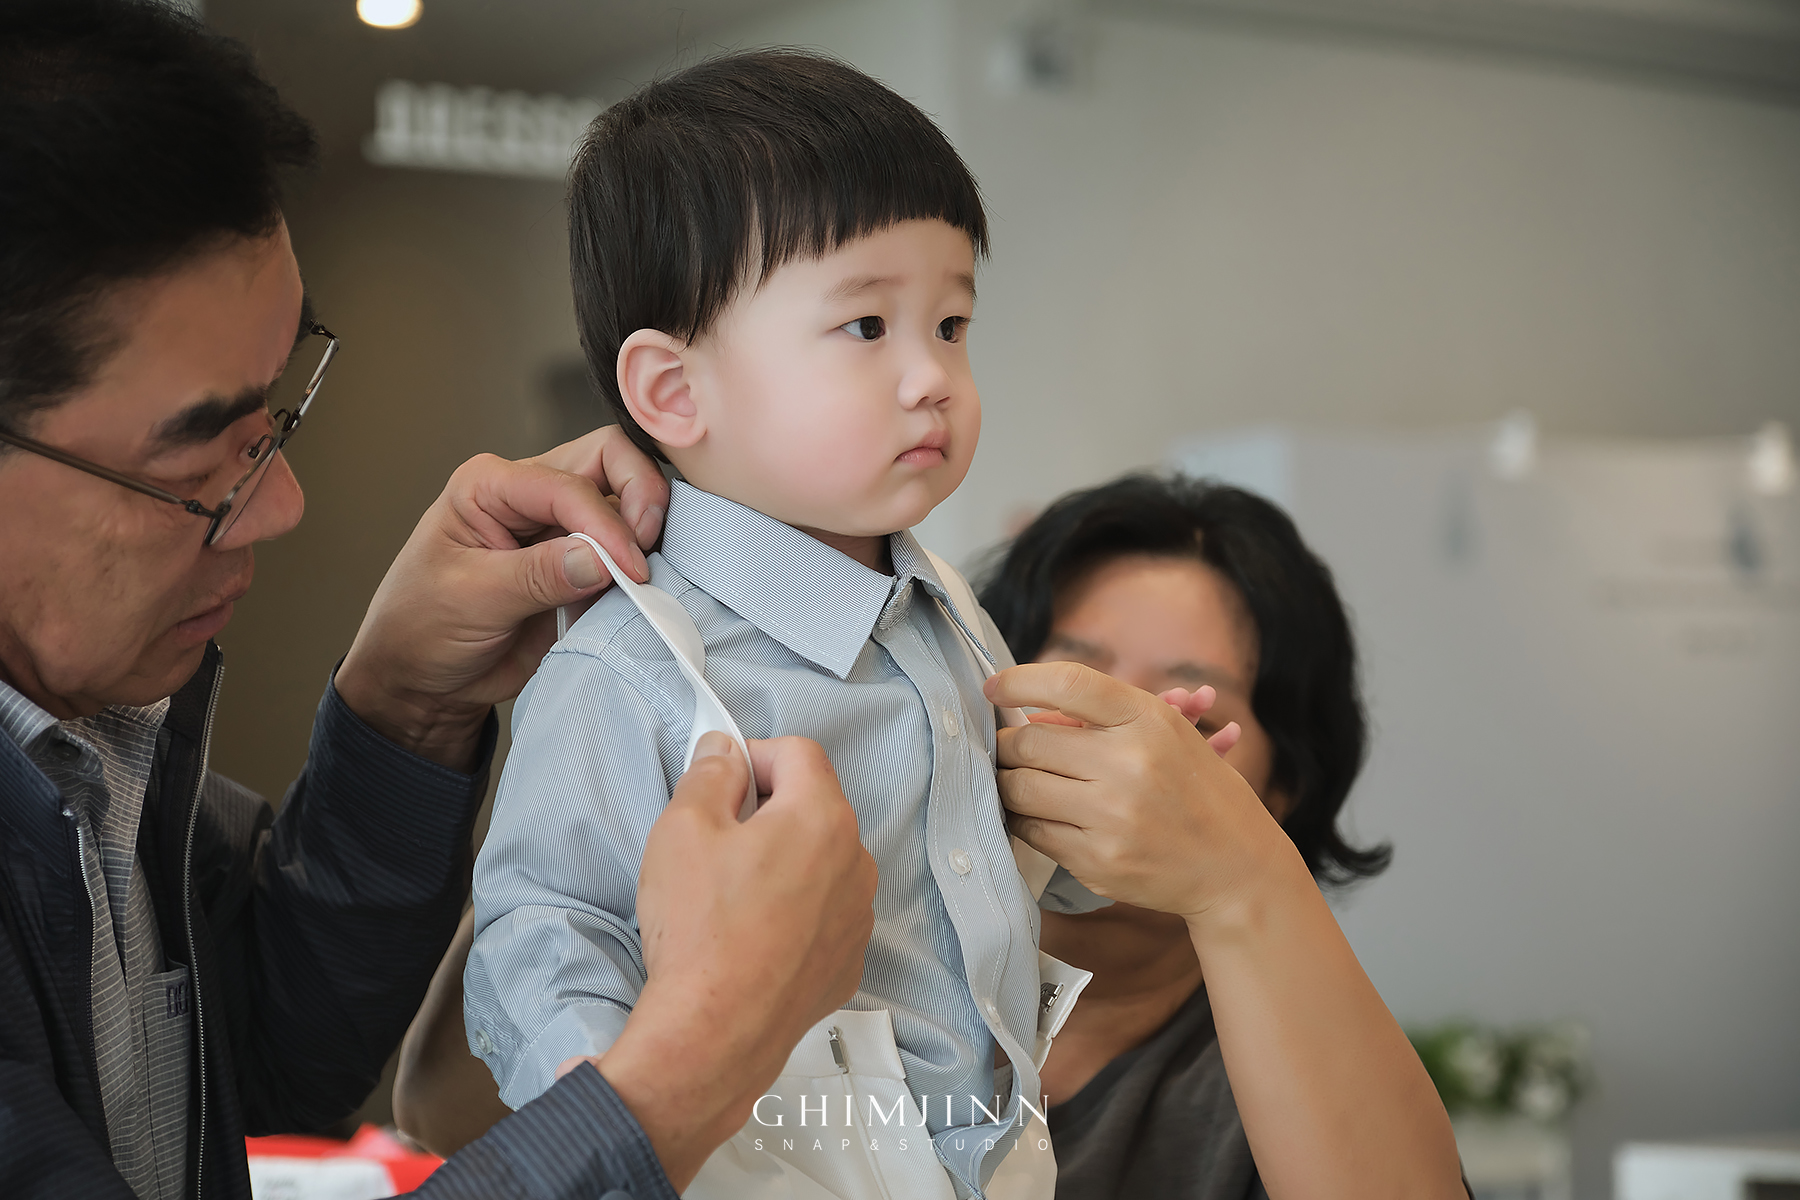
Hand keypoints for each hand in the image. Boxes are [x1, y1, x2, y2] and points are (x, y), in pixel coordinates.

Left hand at [335, 427, 668, 768]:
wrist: (425, 683)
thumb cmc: (421, 629)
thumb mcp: (472, 598)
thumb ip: (538, 575)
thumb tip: (602, 558)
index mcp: (491, 485)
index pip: (571, 483)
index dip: (607, 523)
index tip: (627, 570)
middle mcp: (530, 495)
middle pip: (611, 460)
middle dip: (641, 497)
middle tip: (644, 552)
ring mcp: (559, 528)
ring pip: (626, 502)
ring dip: (644, 536)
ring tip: (638, 580)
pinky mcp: (581, 565)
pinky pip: (626, 551)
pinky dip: (639, 567)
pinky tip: (632, 595)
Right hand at [558, 733, 875, 1190]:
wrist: (715, 1032)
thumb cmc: (701, 932)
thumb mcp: (682, 829)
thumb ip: (710, 775)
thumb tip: (723, 753)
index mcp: (822, 817)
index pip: (798, 753)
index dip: (753, 755)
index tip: (722, 778)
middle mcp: (854, 862)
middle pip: (814, 807)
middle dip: (768, 811)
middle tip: (716, 839)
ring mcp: (856, 915)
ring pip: (820, 862)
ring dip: (783, 862)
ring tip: (729, 896)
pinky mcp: (846, 960)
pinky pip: (822, 913)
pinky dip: (793, 911)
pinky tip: (750, 934)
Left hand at [987, 661, 1299, 921]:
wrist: (1235, 865)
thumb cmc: (1194, 788)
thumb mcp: (1166, 732)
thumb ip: (1101, 716)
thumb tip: (1027, 714)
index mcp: (1148, 720)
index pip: (1067, 683)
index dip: (1019, 681)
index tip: (994, 688)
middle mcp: (1129, 763)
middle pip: (1028, 742)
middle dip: (1007, 744)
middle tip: (1006, 747)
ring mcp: (1112, 816)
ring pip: (1020, 789)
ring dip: (1009, 782)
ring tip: (1018, 779)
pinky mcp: (1098, 860)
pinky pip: (1032, 831)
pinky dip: (1026, 820)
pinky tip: (1040, 814)